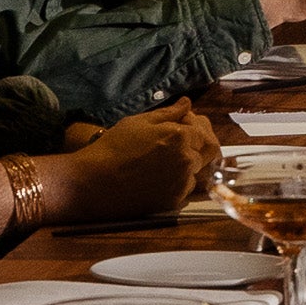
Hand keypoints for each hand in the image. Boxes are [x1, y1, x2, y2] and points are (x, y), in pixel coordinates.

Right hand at [58, 99, 215, 220]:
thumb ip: (169, 113)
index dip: (194, 125)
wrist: (95, 181)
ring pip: (199, 170)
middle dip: (199, 143)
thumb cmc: (114, 147)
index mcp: (181, 138)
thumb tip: (188, 103)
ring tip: (163, 159)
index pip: (204, 130)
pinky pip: (186, 188)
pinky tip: (158, 175)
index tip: (181, 124)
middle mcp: (187, 161)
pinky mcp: (174, 201)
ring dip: (189, 162)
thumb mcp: (140, 122)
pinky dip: (179, 181)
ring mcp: (182, 183)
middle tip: (178, 141)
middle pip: (210, 151)